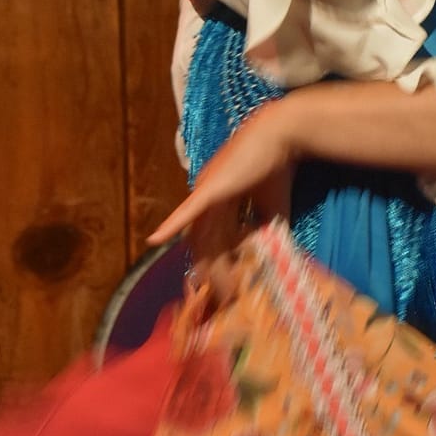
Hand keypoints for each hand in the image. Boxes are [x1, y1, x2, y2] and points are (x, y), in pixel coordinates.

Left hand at [148, 103, 295, 291]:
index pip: (213, 240)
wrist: (280, 135)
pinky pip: (188, 211)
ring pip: (201, 236)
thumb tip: (274, 252)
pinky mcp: (210, 188)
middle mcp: (206, 200)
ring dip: (207, 264)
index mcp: (219, 203)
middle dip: (213, 273)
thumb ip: (269, 229)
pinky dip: (172, 225)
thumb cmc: (276, 165)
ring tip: (216, 290)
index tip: (225, 288)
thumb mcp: (273, 207)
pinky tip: (155, 239)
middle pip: (204, 244)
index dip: (216, 264)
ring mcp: (205, 193)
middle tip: (222, 300)